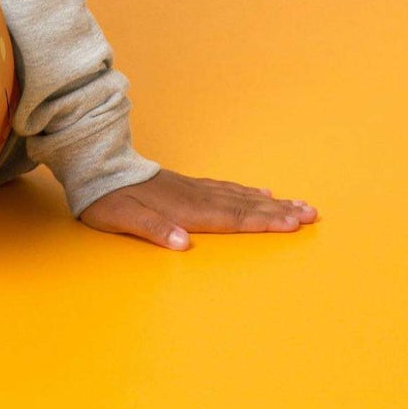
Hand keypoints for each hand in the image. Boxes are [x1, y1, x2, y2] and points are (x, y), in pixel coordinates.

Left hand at [77, 167, 318, 249]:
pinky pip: (224, 188)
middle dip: (279, 211)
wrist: (94, 165)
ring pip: (239, 195)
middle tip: (312, 213)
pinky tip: (258, 191)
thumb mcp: (120, 217)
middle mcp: (194, 197)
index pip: (231, 218)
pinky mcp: (185, 184)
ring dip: (269, 201)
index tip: (293, 224)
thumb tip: (182, 243)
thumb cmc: (105, 197)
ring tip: (297, 203)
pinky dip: (245, 191)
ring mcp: (191, 188)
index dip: (263, 222)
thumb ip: (152, 228)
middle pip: (244, 205)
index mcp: (183, 209)